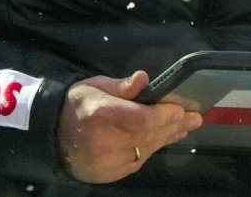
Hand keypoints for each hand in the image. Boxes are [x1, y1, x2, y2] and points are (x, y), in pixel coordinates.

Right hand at [57, 70, 201, 183]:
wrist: (55, 138)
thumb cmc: (77, 106)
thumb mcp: (94, 87)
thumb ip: (121, 86)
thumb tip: (143, 78)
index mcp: (101, 114)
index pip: (142, 118)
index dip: (164, 114)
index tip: (181, 108)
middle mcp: (108, 140)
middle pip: (150, 133)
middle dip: (175, 124)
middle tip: (195, 117)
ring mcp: (112, 159)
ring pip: (149, 147)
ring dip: (169, 135)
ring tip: (187, 126)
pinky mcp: (116, 172)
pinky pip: (141, 158)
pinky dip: (154, 146)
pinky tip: (167, 137)